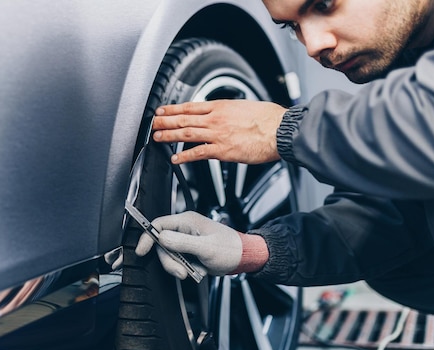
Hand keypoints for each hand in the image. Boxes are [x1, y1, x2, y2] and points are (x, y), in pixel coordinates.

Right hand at [135, 211, 242, 278]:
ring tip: (195, 271)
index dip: (147, 237)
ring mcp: (186, 241)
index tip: (141, 251)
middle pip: (161, 245)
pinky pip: (177, 262)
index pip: (158, 225)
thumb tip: (161, 238)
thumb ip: (183, 243)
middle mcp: (184, 229)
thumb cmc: (230, 249)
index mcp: (187, 221)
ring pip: (169, 255)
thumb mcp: (206, 248)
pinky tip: (198, 269)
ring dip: (179, 267)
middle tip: (181, 272)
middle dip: (170, 261)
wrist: (243, 258)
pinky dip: (185, 269)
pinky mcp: (188, 252)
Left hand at [152, 99, 286, 164]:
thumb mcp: (245, 107)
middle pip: (184, 119)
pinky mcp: (222, 150)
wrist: (280, 130)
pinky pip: (198, 153)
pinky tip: (175, 159)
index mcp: (221, 107)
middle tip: (153, 124)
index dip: (173, 109)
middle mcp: (216, 119)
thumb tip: (225, 115)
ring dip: (169, 136)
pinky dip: (184, 156)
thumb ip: (231, 112)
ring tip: (157, 138)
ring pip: (186, 134)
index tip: (162, 111)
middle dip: (166, 121)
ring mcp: (218, 135)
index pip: (191, 107)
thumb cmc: (269, 118)